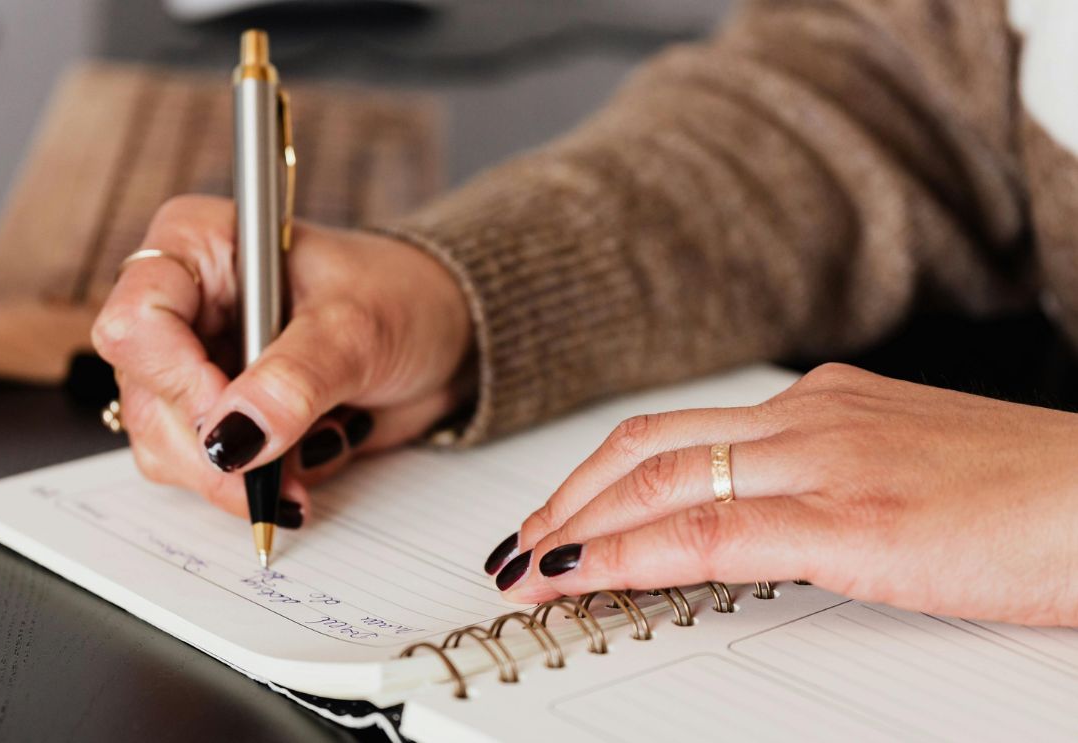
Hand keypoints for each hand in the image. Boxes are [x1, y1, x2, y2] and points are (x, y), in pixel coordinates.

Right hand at [92, 195, 472, 520]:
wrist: (446, 336)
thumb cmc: (403, 298)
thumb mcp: (356, 329)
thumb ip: (294, 380)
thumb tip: (234, 438)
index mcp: (199, 247)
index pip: (137, 319)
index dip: (177, 381)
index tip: (237, 423)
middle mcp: (184, 305)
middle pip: (146, 397)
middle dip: (213, 450)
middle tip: (275, 474)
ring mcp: (197, 365)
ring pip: (167, 446)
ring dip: (238, 476)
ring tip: (312, 456)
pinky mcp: (222, 416)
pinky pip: (208, 472)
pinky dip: (259, 483)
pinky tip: (310, 457)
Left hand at [486, 364, 1077, 625]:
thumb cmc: (1032, 496)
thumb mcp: (907, 475)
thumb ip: (830, 485)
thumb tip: (767, 522)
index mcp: (824, 406)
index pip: (678, 434)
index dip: (600, 476)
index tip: (560, 516)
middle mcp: (811, 419)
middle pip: (647, 446)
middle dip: (568, 497)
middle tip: (520, 543)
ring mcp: (826, 461)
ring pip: (659, 481)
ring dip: (577, 525)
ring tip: (529, 565)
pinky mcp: (851, 519)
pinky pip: (709, 531)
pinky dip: (629, 552)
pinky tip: (583, 575)